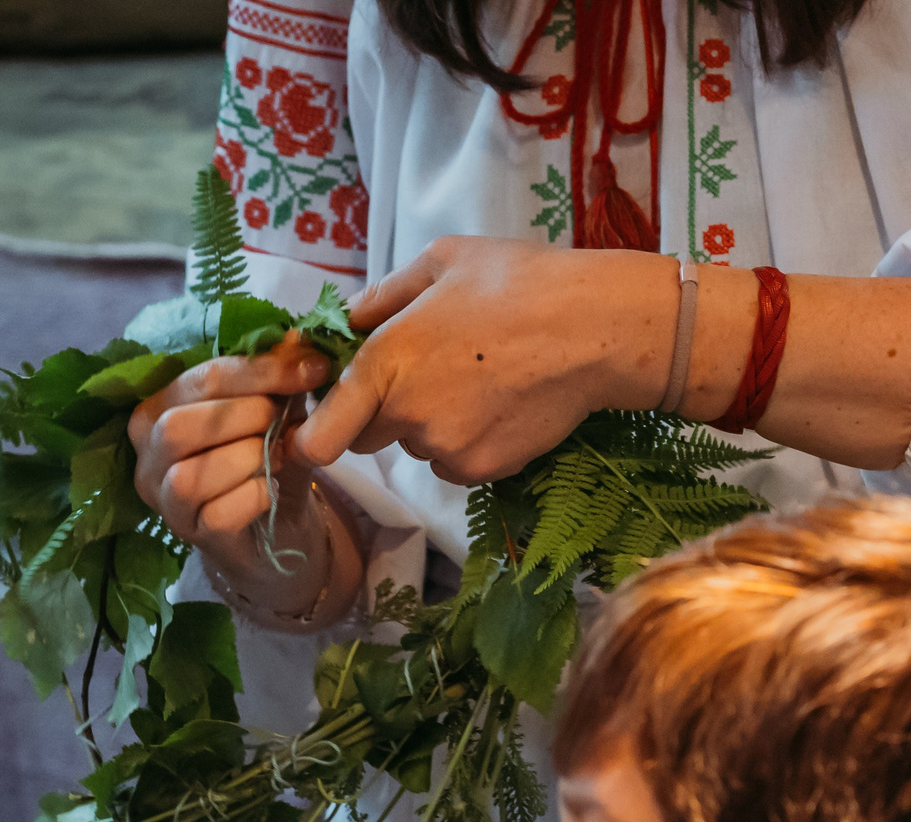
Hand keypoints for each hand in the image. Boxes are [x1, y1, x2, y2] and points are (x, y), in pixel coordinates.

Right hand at [130, 341, 361, 625]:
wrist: (278, 525)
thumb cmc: (265, 459)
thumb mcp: (276, 409)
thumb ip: (279, 374)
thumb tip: (298, 334)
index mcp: (158, 408)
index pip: (202, 378)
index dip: (262, 369)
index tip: (313, 368)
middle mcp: (146, 454)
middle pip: (178, 425)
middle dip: (244, 416)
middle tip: (282, 421)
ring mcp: (162, 500)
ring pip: (189, 476)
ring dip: (246, 459)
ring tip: (276, 456)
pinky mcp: (189, 535)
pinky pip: (216, 514)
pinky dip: (253, 497)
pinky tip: (271, 489)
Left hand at [297, 238, 670, 484]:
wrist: (597, 329)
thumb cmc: (518, 281)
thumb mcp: (441, 262)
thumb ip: (380, 297)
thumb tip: (342, 321)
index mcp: (385, 361)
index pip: (320, 437)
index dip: (313, 435)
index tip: (321, 423)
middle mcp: (408, 414)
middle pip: (365, 438)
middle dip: (381, 413)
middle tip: (426, 374)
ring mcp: (446, 448)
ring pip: (415, 448)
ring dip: (429, 425)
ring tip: (478, 379)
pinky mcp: (482, 470)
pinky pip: (454, 462)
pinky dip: (467, 442)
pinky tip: (499, 402)